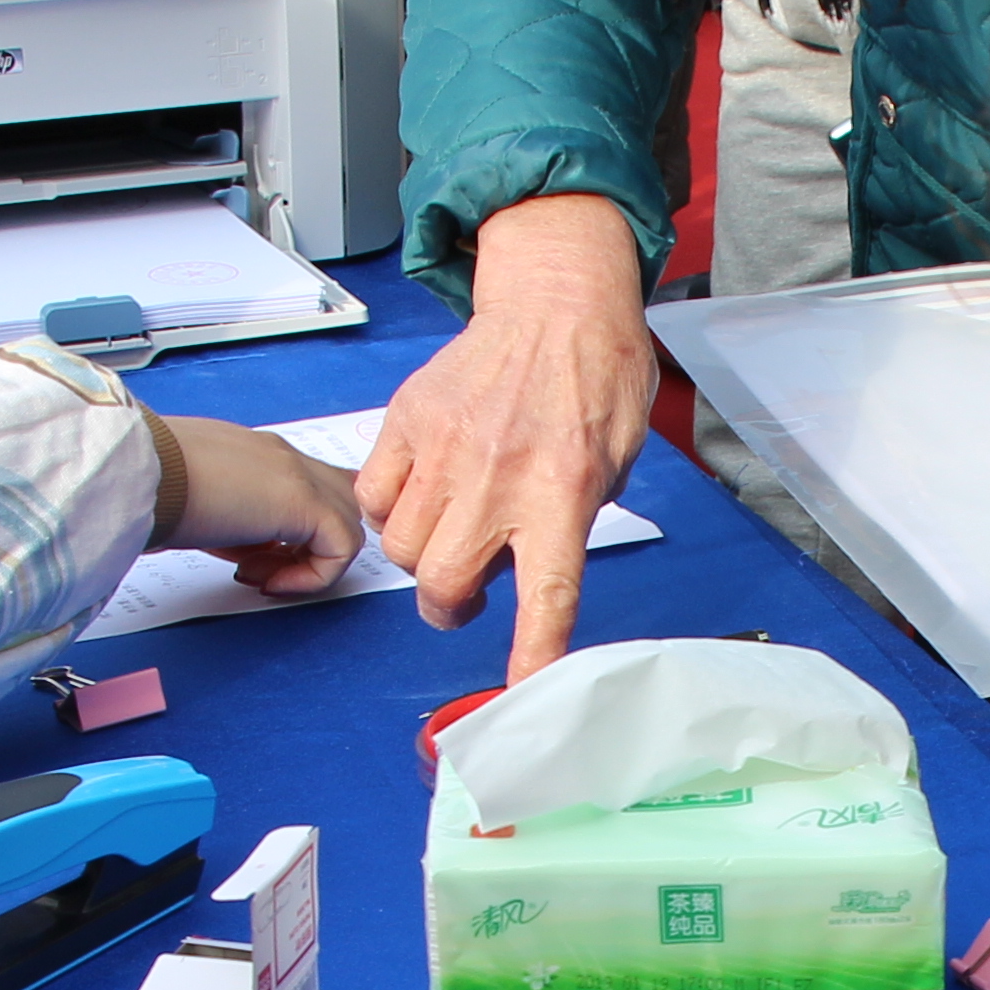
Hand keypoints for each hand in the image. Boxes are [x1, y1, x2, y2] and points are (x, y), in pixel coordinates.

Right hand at [147, 411, 365, 594]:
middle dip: (312, 545)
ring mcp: (299, 474)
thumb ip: (236, 527)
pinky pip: (343, 547)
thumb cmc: (147, 489)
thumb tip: (253, 555)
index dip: (290, 536)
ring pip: (348, 521)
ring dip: (310, 563)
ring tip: (260, 578)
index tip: (249, 561)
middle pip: (338, 499)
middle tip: (263, 572)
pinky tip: (271, 582)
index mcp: (256, 455)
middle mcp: (283, 458)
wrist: (137, 473)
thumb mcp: (201, 512)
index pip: (306, 489)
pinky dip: (313, 576)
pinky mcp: (305, 500)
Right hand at [362, 195, 657, 676]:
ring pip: (400, 548)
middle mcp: (498, 477)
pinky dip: (388, 509)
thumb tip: (533, 569)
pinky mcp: (407, 421)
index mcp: (563, 491)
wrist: (556, 297)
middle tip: (469, 590)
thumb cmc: (594, 373)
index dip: (531, 654)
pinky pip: (373, 496)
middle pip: (442, 585)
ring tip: (452, 527)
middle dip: (451, 607)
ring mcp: (444, 449)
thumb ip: (573, 520)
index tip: (522, 692)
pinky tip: (421, 492)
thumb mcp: (616, 460)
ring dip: (422, 556)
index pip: (546, 597)